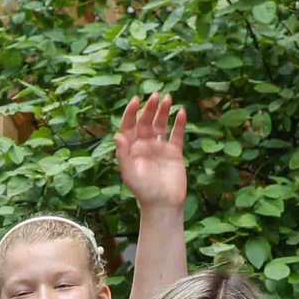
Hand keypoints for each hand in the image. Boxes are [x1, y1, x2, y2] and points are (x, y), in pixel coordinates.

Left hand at [113, 91, 186, 210]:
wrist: (163, 203)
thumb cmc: (143, 191)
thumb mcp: (129, 173)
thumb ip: (123, 154)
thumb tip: (117, 135)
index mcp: (131, 149)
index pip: (129, 126)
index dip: (131, 113)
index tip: (136, 100)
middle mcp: (144, 146)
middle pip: (145, 122)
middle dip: (149, 108)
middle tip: (155, 95)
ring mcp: (159, 148)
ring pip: (161, 125)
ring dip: (163, 112)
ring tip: (167, 98)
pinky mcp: (174, 152)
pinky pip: (176, 134)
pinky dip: (179, 123)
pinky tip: (181, 112)